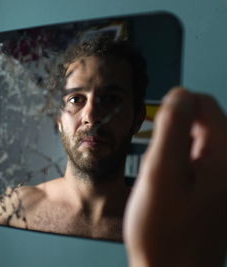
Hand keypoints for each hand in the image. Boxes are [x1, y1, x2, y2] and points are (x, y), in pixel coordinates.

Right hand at [124, 88, 226, 266]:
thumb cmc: (163, 230)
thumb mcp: (160, 174)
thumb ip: (171, 129)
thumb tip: (179, 94)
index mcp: (225, 156)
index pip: (205, 105)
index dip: (175, 109)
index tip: (154, 130)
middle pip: (202, 124)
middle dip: (173, 134)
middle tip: (155, 163)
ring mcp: (225, 180)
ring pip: (197, 144)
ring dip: (173, 152)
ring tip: (160, 180)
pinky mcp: (217, 192)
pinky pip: (197, 163)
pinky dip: (179, 167)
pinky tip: (167, 188)